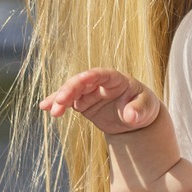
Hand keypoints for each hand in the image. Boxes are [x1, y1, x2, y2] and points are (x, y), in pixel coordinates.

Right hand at [40, 67, 158, 135]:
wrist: (137, 117)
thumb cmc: (144, 107)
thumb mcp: (146, 108)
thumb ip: (138, 110)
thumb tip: (131, 116)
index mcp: (117, 80)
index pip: (102, 74)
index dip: (91, 75)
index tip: (81, 79)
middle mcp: (101, 83)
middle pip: (82, 82)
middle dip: (70, 89)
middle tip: (60, 102)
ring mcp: (90, 92)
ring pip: (72, 91)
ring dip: (60, 98)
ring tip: (51, 110)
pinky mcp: (83, 103)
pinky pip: (68, 101)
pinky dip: (57, 103)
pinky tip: (45, 107)